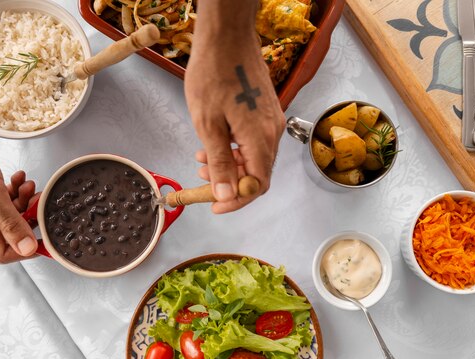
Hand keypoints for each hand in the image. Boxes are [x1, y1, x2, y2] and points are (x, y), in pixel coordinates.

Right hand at [0, 108, 37, 262]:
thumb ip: (11, 223)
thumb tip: (27, 248)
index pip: (3, 254)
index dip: (26, 247)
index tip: (43, 234)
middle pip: (7, 232)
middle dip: (26, 216)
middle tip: (38, 201)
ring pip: (5, 214)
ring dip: (21, 200)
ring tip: (28, 185)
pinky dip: (11, 191)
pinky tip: (18, 179)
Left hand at [185, 10, 284, 213]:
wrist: (227, 36)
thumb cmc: (213, 74)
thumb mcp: (208, 124)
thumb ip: (220, 163)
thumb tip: (227, 196)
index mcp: (260, 138)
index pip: (257, 184)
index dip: (237, 201)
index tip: (215, 206)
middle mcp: (272, 131)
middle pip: (258, 173)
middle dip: (230, 182)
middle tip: (202, 179)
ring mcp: (271, 119)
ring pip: (255, 156)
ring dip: (230, 164)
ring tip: (202, 160)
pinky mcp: (265, 110)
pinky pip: (255, 140)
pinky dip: (235, 149)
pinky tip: (214, 142)